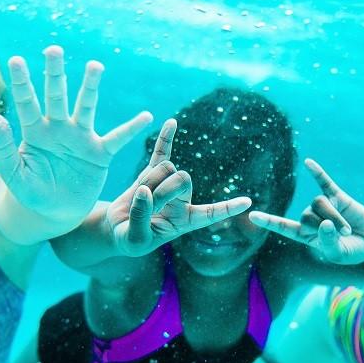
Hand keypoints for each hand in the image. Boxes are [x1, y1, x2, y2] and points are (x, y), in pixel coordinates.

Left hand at [0, 49, 151, 221]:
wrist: (56, 212)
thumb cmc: (33, 192)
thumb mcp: (15, 175)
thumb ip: (5, 147)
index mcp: (35, 133)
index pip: (27, 103)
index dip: (22, 82)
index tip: (16, 60)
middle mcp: (58, 129)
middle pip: (56, 96)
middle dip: (55, 73)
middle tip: (53, 50)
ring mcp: (80, 139)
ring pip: (85, 107)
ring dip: (90, 87)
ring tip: (94, 66)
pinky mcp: (99, 154)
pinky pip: (117, 138)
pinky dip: (131, 128)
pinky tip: (146, 116)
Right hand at [104, 119, 251, 255]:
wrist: (115, 229)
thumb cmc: (129, 240)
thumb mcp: (135, 238)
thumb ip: (141, 217)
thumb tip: (145, 190)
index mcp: (186, 221)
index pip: (211, 213)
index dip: (228, 208)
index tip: (248, 202)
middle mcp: (182, 200)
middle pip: (184, 179)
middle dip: (163, 189)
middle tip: (146, 205)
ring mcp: (168, 184)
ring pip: (167, 167)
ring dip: (150, 179)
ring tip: (138, 198)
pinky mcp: (152, 172)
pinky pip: (161, 151)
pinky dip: (166, 137)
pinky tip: (172, 122)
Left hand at [248, 160, 363, 264]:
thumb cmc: (353, 250)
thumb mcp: (340, 254)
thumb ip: (329, 243)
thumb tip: (324, 223)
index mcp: (306, 235)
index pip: (284, 227)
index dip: (269, 221)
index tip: (252, 215)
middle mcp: (311, 218)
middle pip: (307, 215)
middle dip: (326, 226)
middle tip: (344, 236)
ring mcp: (324, 205)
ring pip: (319, 204)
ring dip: (334, 216)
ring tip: (348, 229)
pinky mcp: (337, 196)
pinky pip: (324, 182)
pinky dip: (317, 173)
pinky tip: (308, 162)